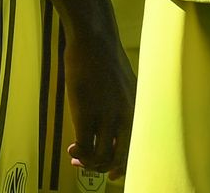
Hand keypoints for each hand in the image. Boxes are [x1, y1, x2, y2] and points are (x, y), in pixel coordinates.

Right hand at [59, 18, 134, 178]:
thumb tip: (111, 128)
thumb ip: (121, 106)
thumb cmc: (105, 60)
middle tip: (89, 164)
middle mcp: (127, 115)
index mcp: (137, 109)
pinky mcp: (87, 113)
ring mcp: (107, 115)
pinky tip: (71, 148)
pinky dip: (78, 153)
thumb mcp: (123, 85)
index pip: (137, 147)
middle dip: (105, 167)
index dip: (122, 164)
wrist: (94, 40)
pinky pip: (85, 146)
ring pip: (102, 156)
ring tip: (76, 154)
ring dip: (87, 161)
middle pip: (121, 157)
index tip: (110, 170)